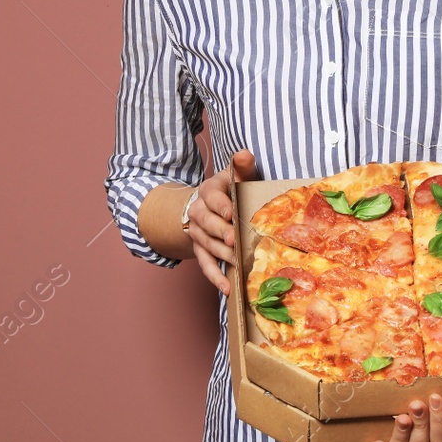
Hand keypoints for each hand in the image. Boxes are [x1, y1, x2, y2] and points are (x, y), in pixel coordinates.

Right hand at [188, 149, 257, 295]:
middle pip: (206, 223)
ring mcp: (197, 232)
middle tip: (233, 240)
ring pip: (206, 244)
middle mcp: (198, 211)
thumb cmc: (230, 189)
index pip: (212, 197)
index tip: (231, 212)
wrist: (208, 205)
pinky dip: (215, 277)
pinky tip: (228, 288)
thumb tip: (245, 153)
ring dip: (221, 254)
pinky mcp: (200, 249)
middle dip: (220, 232)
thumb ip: (242, 166)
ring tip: (236, 263)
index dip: (221, 205)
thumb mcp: (235, 175)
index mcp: (208, 190)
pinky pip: (205, 264)